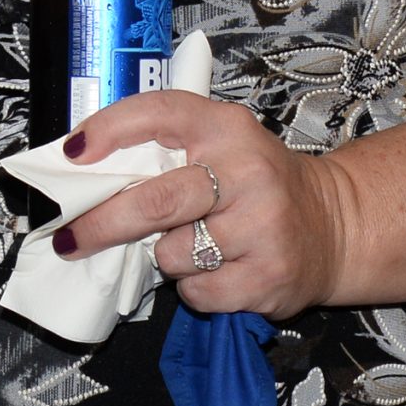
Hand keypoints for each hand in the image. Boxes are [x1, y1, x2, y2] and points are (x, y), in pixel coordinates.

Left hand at [51, 91, 356, 320]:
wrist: (333, 226)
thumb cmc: (254, 184)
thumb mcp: (220, 145)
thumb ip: (162, 149)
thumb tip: (82, 171)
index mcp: (226, 127)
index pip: (158, 113)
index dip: (108, 130)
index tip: (72, 154)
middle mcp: (248, 171)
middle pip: (156, 201)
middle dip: (102, 224)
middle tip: (72, 238)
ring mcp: (263, 225)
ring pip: (172, 253)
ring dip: (165, 257)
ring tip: (190, 246)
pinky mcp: (269, 277)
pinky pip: (197, 291)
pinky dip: (192, 287)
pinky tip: (214, 270)